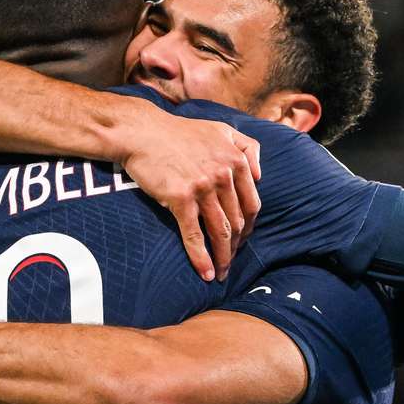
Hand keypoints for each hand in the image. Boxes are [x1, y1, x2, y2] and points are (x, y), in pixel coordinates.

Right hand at [121, 109, 261, 281]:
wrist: (142, 132)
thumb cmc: (179, 132)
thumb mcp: (221, 130)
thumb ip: (247, 147)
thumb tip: (261, 175)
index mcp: (236, 161)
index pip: (252, 204)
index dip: (249, 227)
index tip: (242, 240)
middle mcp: (224, 175)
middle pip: (238, 222)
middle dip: (236, 247)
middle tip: (230, 261)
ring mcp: (203, 188)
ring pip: (220, 232)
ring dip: (223, 257)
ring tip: (221, 273)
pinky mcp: (180, 198)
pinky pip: (195, 235)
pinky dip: (202, 258)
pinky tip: (205, 273)